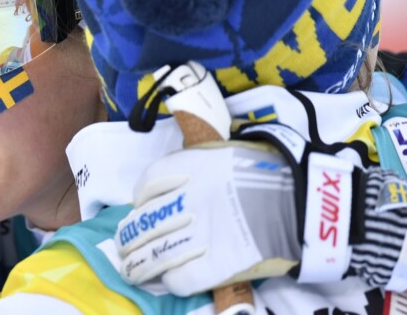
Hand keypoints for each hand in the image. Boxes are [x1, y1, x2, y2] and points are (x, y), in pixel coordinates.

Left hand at [115, 143, 300, 295]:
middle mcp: (188, 200)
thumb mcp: (227, 152)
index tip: (142, 208)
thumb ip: (198, 163)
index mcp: (190, 168)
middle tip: (125, 248)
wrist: (309, 203)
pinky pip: (181, 279)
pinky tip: (170, 280)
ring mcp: (200, 235)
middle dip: (128, 239)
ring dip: (138, 266)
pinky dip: (171, 281)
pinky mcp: (216, 266)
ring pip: (154, 255)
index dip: (140, 200)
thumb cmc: (272, 173)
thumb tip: (177, 181)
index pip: (147, 184)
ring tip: (132, 272)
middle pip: (142, 223)